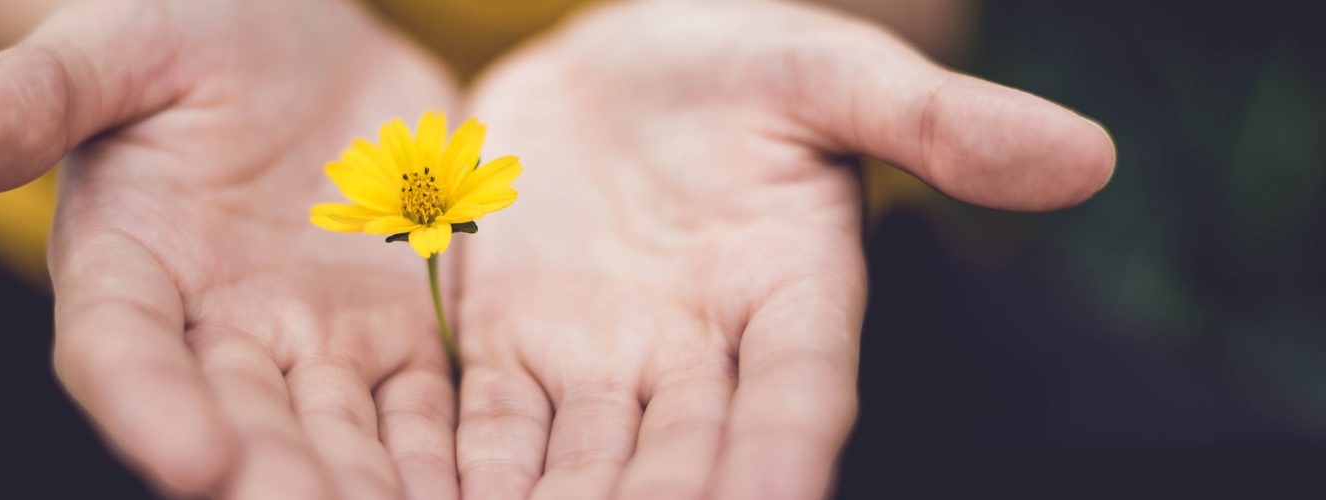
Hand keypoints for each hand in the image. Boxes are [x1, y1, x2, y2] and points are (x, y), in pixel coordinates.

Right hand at [0, 1, 459, 497]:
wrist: (296, 38)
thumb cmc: (188, 28)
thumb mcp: (118, 42)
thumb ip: (41, 94)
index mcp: (127, 266)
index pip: (123, 351)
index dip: (149, 409)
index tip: (194, 463)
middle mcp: (216, 330)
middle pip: (244, 423)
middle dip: (283, 483)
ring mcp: (313, 343)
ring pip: (343, 438)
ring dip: (373, 492)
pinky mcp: (397, 337)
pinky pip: (426, 411)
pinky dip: (450, 461)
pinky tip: (488, 495)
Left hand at [454, 1, 1113, 498]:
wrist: (610, 64)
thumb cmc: (734, 60)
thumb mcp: (826, 71)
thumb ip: (936, 120)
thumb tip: (1088, 157)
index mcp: (792, 294)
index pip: (799, 395)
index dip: (786, 456)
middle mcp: (700, 355)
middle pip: (684, 461)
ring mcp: (601, 361)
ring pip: (584, 470)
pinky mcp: (511, 352)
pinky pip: (492, 430)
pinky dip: (472, 479)